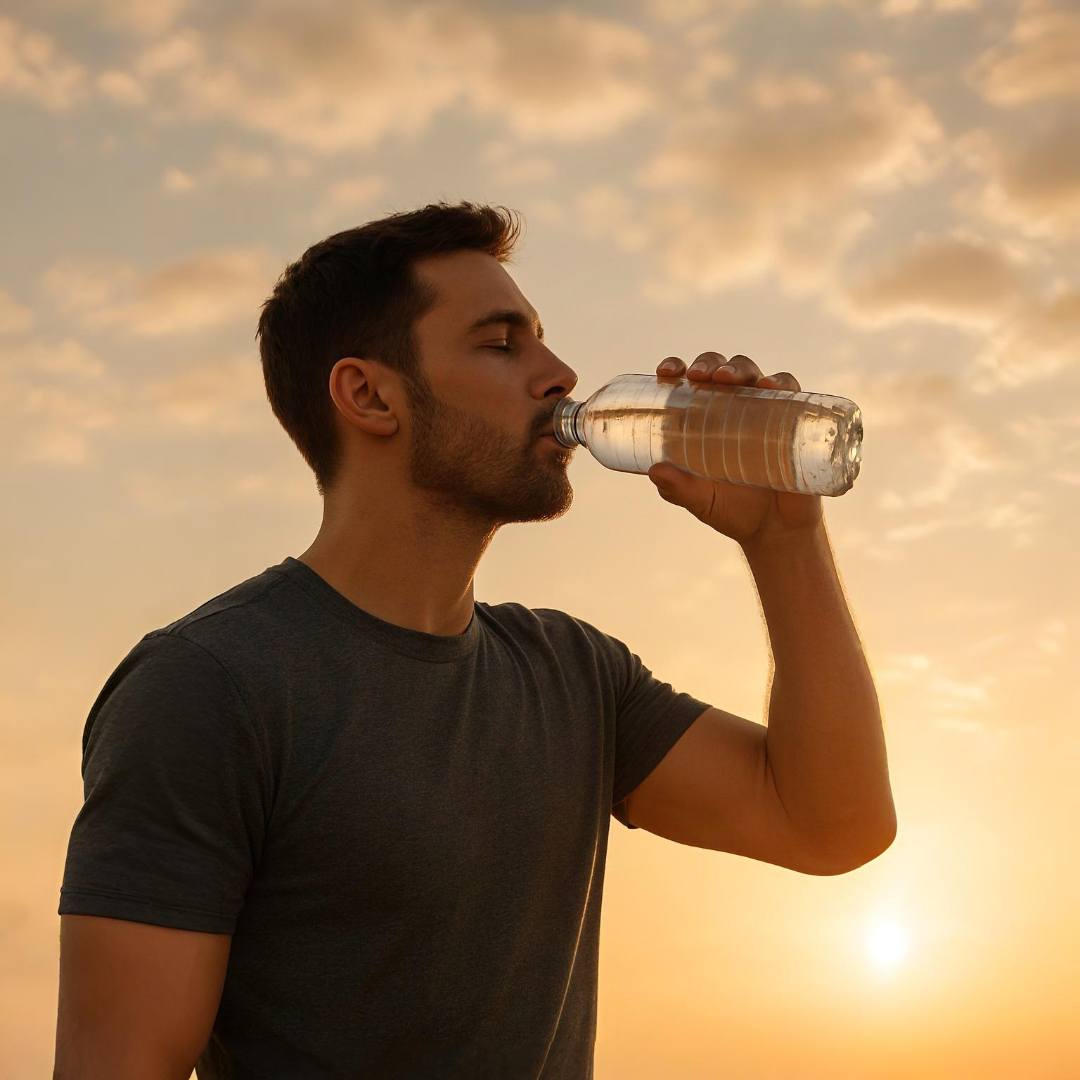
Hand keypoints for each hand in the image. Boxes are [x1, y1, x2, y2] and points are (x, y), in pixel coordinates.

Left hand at [650, 353, 823, 546]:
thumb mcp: (701, 501)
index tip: (665, 372)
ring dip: (738, 367)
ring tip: (726, 378)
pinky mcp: (793, 421)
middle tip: (699, 376)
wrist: (777, 531)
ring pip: (752, 373)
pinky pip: (790, 391)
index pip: (689, 384)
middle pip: (720, 370)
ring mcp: (764, 412)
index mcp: (704, 421)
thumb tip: (655, 471)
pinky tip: (770, 386)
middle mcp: (733, 409)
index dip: (677, 368)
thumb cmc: (733, 511)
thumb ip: (678, 489)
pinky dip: (781, 382)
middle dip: (709, 364)